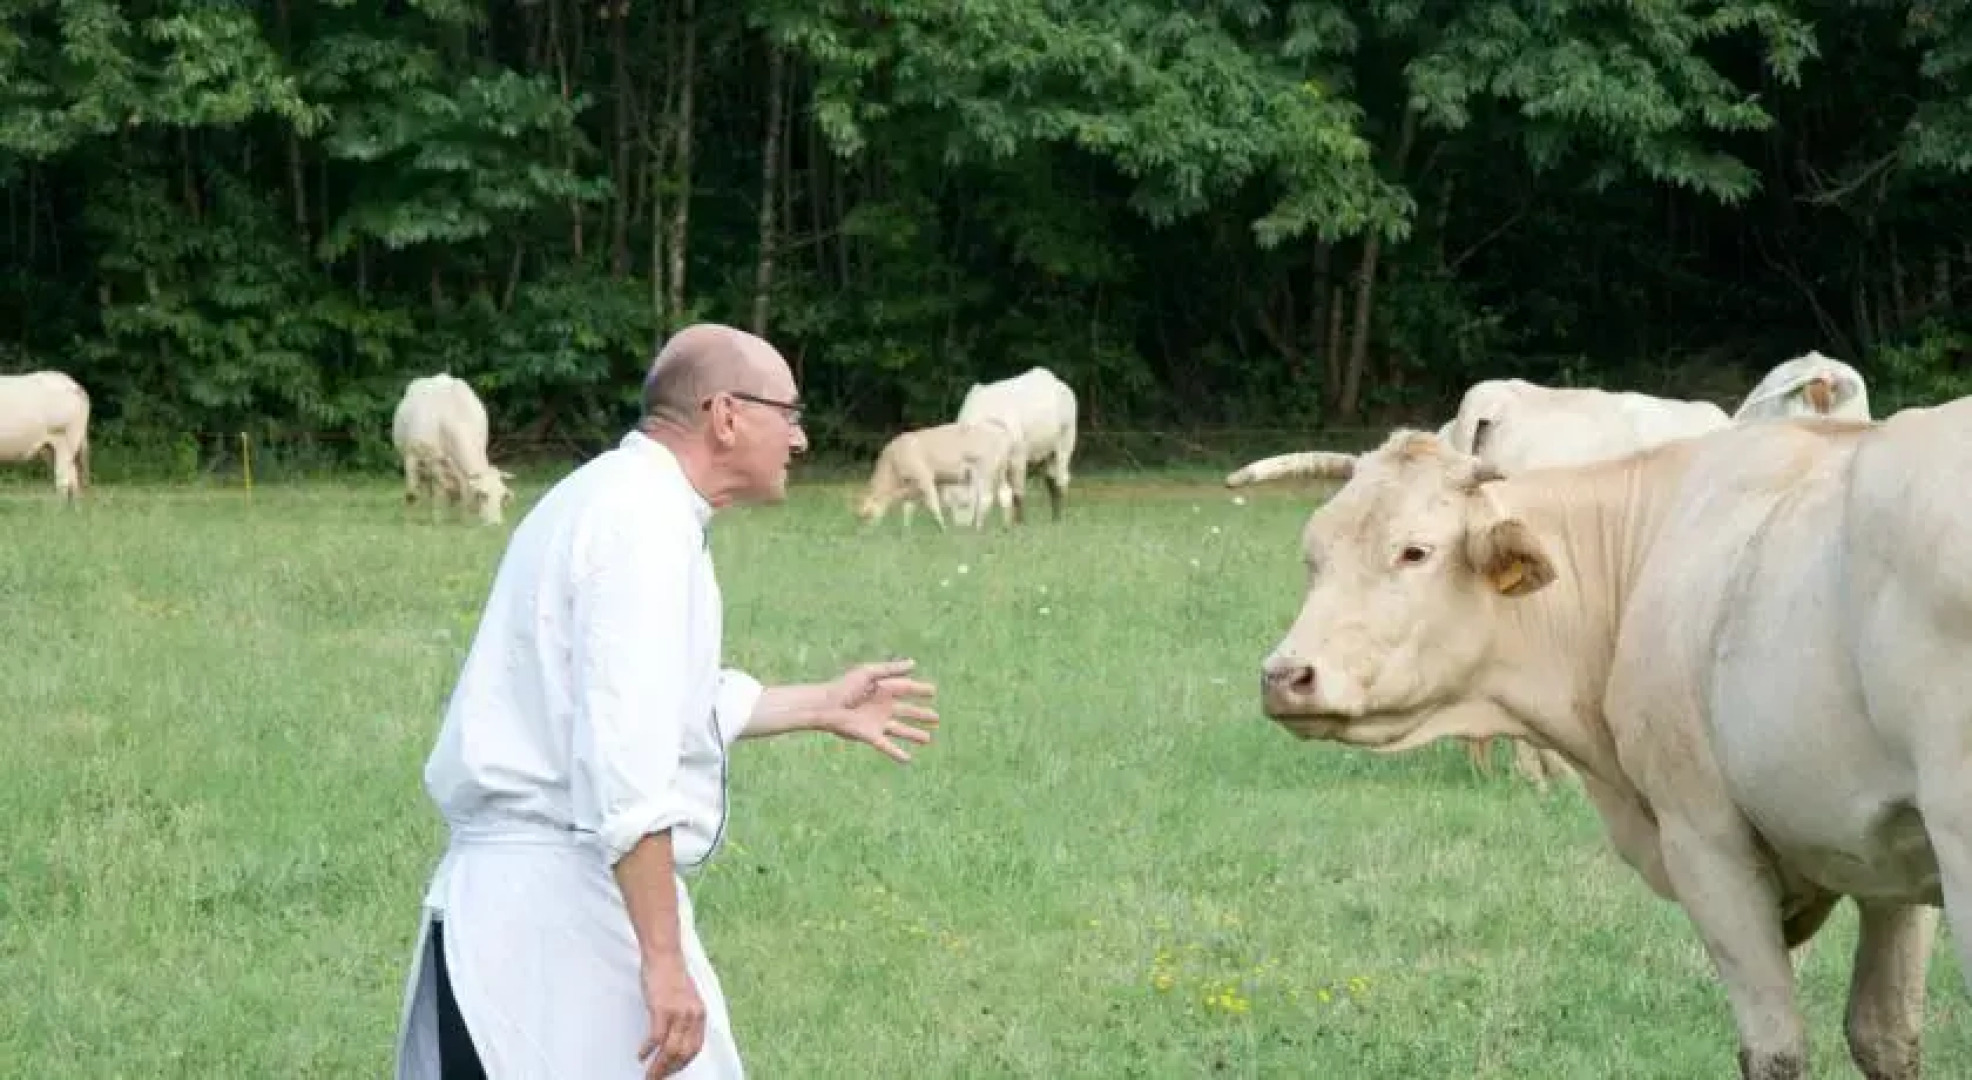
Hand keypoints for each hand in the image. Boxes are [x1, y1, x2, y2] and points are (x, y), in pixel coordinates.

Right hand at [635, 955, 704, 1077]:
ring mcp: (678, 1013)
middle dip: (669, 1070)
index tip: (672, 1072)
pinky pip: (656, 1038)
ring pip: (670, 1050)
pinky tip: (641, 1055)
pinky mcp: (662, 1009)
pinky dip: (648, 1050)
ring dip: (659, 1066)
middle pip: (683, 1053)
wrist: (664, 955)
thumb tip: (676, 1038)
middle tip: (657, 1078)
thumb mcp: (686, 1000)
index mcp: (699, 1015)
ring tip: (649, 1075)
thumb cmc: (671, 976)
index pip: (695, 1048)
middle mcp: (692, 1016)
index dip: (682, 1064)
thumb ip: (685, 1018)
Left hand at [821, 658, 939, 762]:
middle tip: (936, 718)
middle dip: (921, 715)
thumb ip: (890, 669)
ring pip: (901, 730)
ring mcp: (878, 723)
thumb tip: (913, 663)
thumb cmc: (844, 686)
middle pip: (907, 712)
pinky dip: (897, 754)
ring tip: (928, 739)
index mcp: (883, 690)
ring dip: (914, 734)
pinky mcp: (871, 736)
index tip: (933, 691)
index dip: (920, 690)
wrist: (825, 706)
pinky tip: (908, 759)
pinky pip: (888, 746)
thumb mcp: (868, 673)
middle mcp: (883, 707)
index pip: (906, 689)